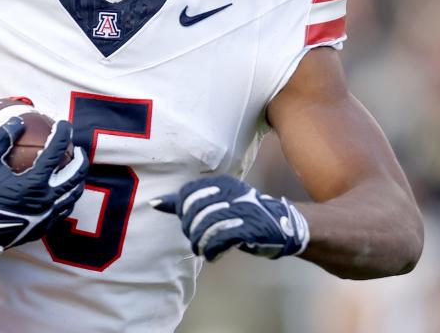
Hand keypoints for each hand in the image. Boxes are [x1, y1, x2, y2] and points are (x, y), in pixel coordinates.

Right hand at [0, 117, 87, 259]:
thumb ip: (3, 138)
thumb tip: (17, 120)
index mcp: (35, 182)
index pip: (57, 152)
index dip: (63, 135)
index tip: (64, 125)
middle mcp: (46, 199)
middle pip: (75, 175)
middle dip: (80, 159)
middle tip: (78, 148)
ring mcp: (47, 216)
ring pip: (73, 195)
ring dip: (78, 179)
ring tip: (75, 169)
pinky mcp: (43, 228)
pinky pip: (64, 210)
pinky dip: (68, 197)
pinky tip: (64, 192)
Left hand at [151, 175, 308, 261]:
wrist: (283, 225)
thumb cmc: (244, 216)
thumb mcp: (218, 204)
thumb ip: (188, 204)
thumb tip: (155, 203)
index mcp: (221, 183)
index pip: (187, 194)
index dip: (184, 213)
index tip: (192, 223)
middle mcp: (229, 192)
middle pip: (192, 214)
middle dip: (192, 232)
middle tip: (199, 240)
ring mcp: (239, 209)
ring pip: (203, 229)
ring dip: (201, 245)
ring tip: (206, 250)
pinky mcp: (247, 227)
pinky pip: (217, 240)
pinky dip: (212, 252)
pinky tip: (215, 255)